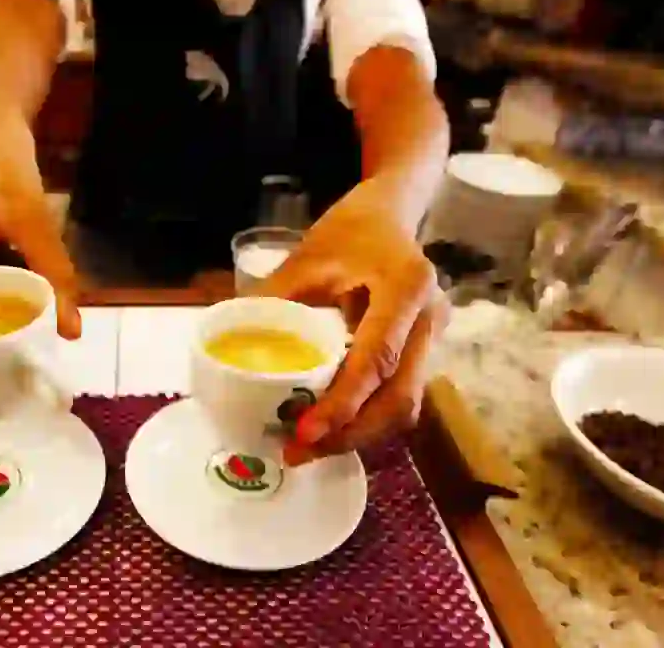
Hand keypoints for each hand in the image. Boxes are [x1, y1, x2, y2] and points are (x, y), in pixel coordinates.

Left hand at [256, 177, 449, 463]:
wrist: (392, 212)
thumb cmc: (349, 230)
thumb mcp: (307, 257)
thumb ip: (274, 300)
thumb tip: (230, 349)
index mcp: (406, 286)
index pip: (378, 358)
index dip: (344, 402)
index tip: (305, 431)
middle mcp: (431, 318)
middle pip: (400, 397)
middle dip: (351, 433)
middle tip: (299, 451)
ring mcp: (433, 338)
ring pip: (405, 405)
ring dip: (360, 434)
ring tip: (308, 447)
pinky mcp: (424, 352)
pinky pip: (400, 396)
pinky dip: (366, 419)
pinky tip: (330, 427)